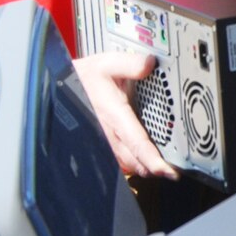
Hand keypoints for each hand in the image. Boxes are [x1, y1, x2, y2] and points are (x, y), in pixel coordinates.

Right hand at [74, 51, 178, 178]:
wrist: (61, 86)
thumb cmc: (84, 77)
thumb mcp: (107, 64)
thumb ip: (130, 64)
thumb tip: (149, 65)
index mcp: (114, 115)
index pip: (137, 144)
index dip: (155, 162)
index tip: (170, 172)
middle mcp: (108, 134)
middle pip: (136, 162)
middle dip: (155, 169)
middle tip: (175, 168)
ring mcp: (104, 142)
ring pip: (128, 165)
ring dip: (145, 167)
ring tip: (163, 164)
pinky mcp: (102, 145)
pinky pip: (120, 162)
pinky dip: (134, 162)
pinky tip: (144, 157)